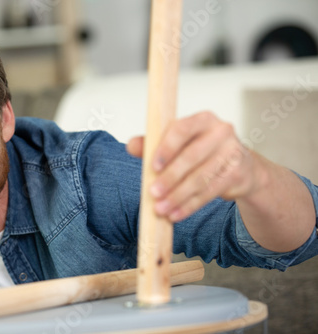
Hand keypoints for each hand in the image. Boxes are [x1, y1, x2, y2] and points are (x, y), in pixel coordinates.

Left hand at [127, 111, 258, 221]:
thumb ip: (153, 144)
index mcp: (202, 119)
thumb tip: (131, 145)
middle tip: (154, 193)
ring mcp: (232, 153)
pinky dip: (190, 205)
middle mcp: (221, 132)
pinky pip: (209, 193)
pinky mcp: (236, 174)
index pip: (182, 129)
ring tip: (162, 208)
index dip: (167, 148)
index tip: (153, 166)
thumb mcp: (178, 144)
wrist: (239, 166)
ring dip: (178, 196)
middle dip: (170, 178)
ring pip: (200, 178)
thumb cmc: (203, 152)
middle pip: (191, 156)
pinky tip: (176, 213)